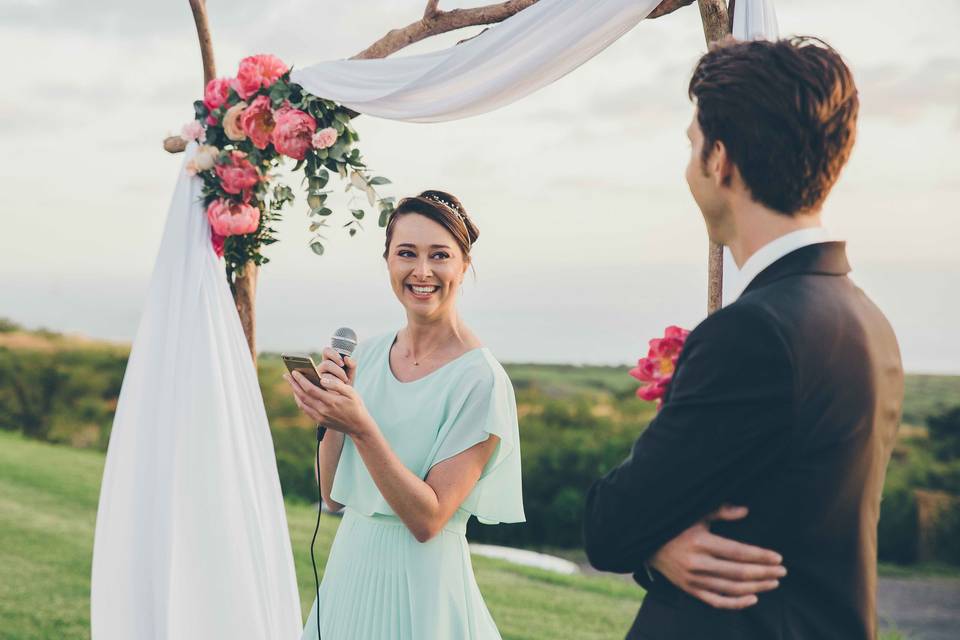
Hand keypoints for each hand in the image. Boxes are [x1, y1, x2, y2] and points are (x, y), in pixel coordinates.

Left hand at [284, 367, 371, 437]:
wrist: (358, 426)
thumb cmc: (356, 406)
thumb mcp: (351, 392)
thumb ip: (337, 385)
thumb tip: (322, 379)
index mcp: (330, 401)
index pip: (310, 389)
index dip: (301, 380)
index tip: (294, 372)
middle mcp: (322, 410)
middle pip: (302, 396)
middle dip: (293, 384)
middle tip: (286, 375)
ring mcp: (320, 417)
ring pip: (302, 403)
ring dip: (294, 392)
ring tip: (291, 383)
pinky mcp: (319, 421)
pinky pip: (305, 410)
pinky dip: (300, 401)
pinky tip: (299, 394)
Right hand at [316, 347, 356, 385]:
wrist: (344, 398)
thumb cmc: (346, 384)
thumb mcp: (351, 374)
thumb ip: (352, 365)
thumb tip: (347, 358)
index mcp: (328, 361)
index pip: (327, 351)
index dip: (334, 354)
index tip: (342, 363)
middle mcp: (321, 368)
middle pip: (326, 364)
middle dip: (338, 370)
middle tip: (345, 377)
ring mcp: (317, 377)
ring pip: (324, 376)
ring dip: (335, 380)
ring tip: (343, 385)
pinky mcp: (317, 386)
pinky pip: (322, 384)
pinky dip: (333, 386)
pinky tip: (338, 389)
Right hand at [649, 505, 785, 609]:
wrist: (645, 543)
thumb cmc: (674, 524)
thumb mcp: (694, 514)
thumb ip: (720, 511)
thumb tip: (746, 510)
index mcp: (699, 541)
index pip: (737, 552)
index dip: (760, 556)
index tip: (778, 558)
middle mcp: (696, 563)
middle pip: (738, 573)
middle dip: (764, 572)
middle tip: (782, 571)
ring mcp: (692, 580)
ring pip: (731, 589)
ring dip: (756, 587)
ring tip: (773, 582)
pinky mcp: (689, 590)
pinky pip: (716, 601)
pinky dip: (736, 603)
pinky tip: (753, 598)